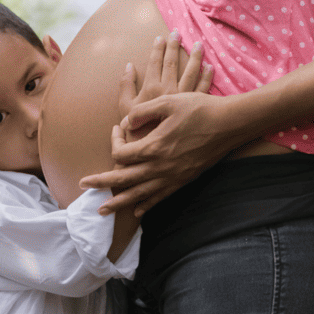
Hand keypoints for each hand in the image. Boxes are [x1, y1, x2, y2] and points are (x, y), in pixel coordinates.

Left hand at [95, 34, 219, 214]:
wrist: (230, 124)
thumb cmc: (200, 109)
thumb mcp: (169, 102)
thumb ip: (143, 112)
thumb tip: (127, 123)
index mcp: (155, 147)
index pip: (122, 153)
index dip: (114, 141)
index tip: (118, 127)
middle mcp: (161, 166)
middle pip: (124, 179)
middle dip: (102, 183)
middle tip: (83, 186)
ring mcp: (174, 176)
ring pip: (140, 194)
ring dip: (119, 202)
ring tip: (103, 209)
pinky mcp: (184, 179)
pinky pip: (161, 197)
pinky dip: (147, 205)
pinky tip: (138, 211)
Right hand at [118, 31, 212, 124]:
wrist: (153, 151)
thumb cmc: (136, 131)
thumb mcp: (125, 108)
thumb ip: (125, 85)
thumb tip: (128, 66)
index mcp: (153, 88)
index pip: (155, 62)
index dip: (157, 48)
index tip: (159, 37)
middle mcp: (170, 89)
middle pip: (173, 63)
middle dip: (174, 46)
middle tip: (177, 32)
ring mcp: (184, 98)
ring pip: (192, 72)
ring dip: (195, 57)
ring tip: (198, 44)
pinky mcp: (194, 107)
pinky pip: (204, 88)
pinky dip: (208, 77)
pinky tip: (211, 68)